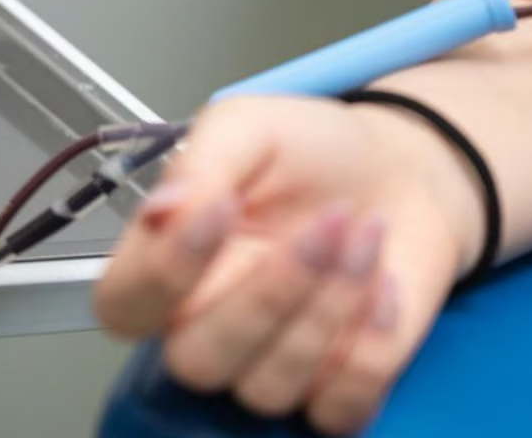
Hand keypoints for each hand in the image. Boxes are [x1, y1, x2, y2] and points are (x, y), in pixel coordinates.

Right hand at [94, 96, 483, 434]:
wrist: (405, 165)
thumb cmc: (315, 151)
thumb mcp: (251, 127)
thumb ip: (200, 164)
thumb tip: (159, 209)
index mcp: (174, 264)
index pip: (126, 304)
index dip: (166, 269)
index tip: (221, 207)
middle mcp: (212, 325)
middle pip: (200, 361)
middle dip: (274, 291)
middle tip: (330, 220)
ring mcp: (276, 365)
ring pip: (271, 385)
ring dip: (333, 304)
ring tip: (368, 229)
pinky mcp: (340, 384)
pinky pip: (339, 406)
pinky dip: (370, 345)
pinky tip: (388, 283)